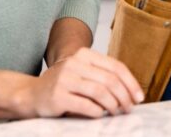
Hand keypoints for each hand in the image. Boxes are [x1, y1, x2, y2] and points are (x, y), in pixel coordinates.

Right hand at [18, 47, 143, 117]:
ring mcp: (65, 79)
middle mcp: (74, 63)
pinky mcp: (57, 96)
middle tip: (129, 108)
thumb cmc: (63, 85)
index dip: (131, 83)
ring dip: (113, 105)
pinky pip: (85, 105)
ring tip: (117, 112)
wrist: (31, 94)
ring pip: (100, 92)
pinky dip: (97, 112)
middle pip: (110, 80)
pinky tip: (100, 115)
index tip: (139, 97)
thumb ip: (102, 77)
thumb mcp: (83, 73)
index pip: (116, 67)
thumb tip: (131, 92)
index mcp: (84, 54)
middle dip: (124, 96)